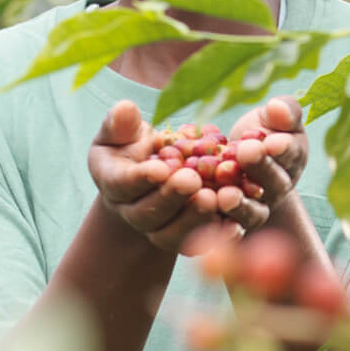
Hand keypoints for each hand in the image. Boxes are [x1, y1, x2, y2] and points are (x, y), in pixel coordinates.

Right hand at [88, 100, 235, 253]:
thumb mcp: (121, 130)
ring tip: (214, 198)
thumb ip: (121, 123)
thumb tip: (124, 109)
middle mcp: (132, 212)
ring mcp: (158, 228)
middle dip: (171, 197)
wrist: (148, 173)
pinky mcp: (185, 236)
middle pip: (149, 213)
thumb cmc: (132, 144)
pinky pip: (198, 241)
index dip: (141, 178)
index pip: (124, 184)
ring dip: (194, 218)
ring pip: (172, 233)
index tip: (161, 169)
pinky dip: (216, 234)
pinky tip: (235, 224)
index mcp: (114, 183)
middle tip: (192, 181)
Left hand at [213, 96, 308, 232]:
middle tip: (246, 152)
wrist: (237, 159)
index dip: (282, 148)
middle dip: (261, 168)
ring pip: (253, 213)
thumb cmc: (261, 130)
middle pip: (274, 184)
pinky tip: (202, 214)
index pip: (292, 153)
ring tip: (225, 195)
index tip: (271, 141)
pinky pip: (228, 230)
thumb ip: (282, 110)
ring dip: (240, 206)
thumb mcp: (272, 116)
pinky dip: (217, 227)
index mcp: (292, 158)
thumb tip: (278, 107)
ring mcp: (258, 210)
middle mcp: (278, 188)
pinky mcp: (232, 226)